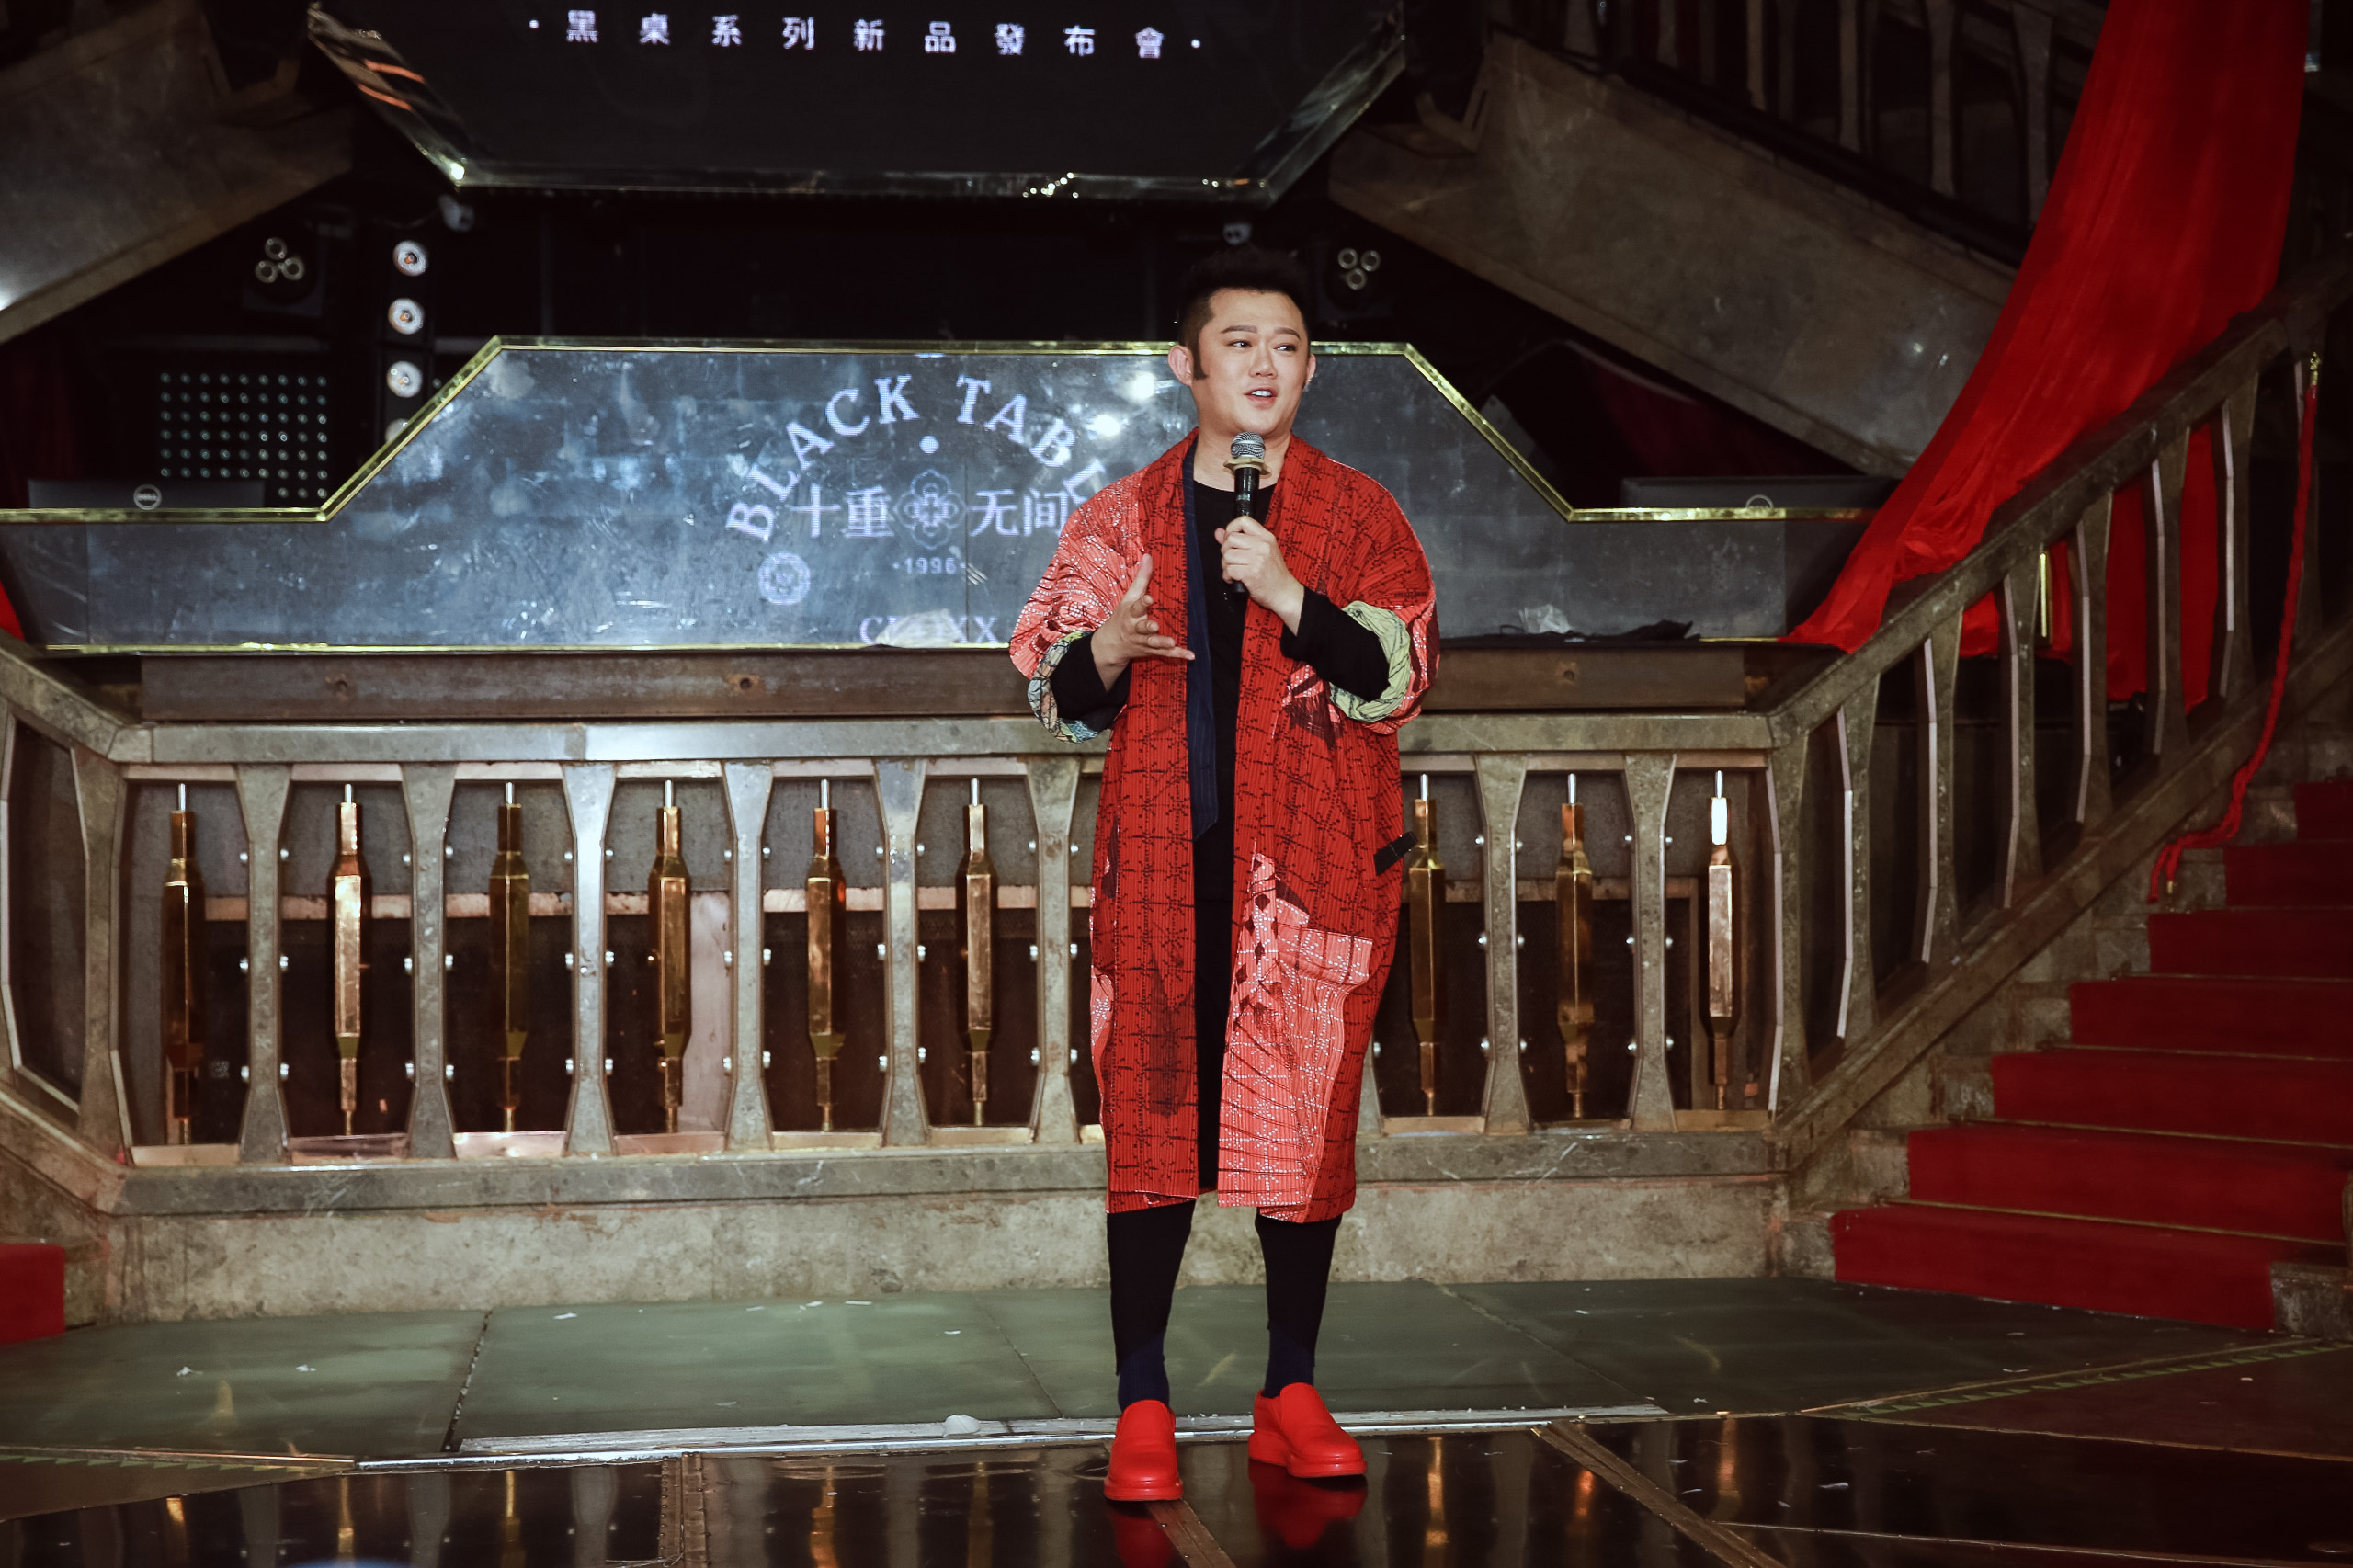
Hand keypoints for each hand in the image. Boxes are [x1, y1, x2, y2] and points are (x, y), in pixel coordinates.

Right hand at [1090, 556, 1192, 684]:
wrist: (1111, 644)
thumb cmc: (1123, 616)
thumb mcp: (1129, 597)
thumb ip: (1141, 578)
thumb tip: (1148, 556)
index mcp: (1130, 613)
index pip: (1136, 606)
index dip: (1143, 602)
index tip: (1149, 598)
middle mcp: (1135, 628)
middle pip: (1142, 628)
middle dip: (1148, 627)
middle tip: (1155, 626)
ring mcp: (1143, 641)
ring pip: (1152, 643)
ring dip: (1161, 642)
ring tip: (1171, 642)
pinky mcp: (1151, 651)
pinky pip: (1165, 654)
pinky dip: (1178, 655)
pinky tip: (1190, 655)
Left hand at [1217, 516, 1306, 629]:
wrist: (1284, 592)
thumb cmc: (1274, 574)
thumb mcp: (1262, 552)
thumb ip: (1240, 540)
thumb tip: (1219, 533)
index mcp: (1266, 537)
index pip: (1244, 521)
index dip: (1231, 528)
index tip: (1230, 538)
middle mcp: (1262, 546)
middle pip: (1231, 539)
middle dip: (1226, 551)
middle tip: (1232, 560)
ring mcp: (1257, 559)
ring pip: (1227, 556)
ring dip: (1226, 566)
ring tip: (1235, 570)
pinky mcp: (1251, 573)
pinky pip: (1229, 570)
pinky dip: (1228, 577)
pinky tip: (1235, 579)